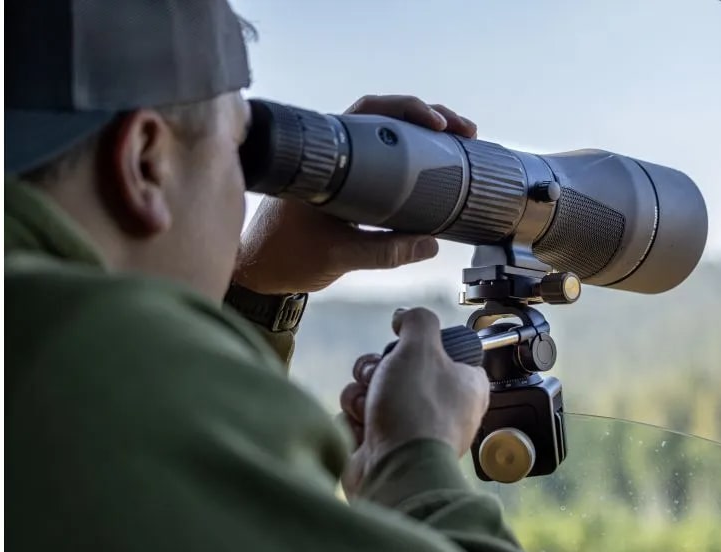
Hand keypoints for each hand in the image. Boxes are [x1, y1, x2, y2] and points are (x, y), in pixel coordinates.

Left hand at [233, 95, 477, 294]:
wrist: (257, 272)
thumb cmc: (286, 258)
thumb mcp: (340, 256)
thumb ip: (386, 252)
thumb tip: (432, 244)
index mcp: (325, 160)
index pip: (371, 111)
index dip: (408, 109)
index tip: (437, 123)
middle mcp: (332, 155)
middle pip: (387, 117)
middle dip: (429, 117)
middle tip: (464, 130)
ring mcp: (339, 169)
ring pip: (387, 137)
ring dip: (424, 136)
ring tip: (460, 141)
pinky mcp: (345, 187)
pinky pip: (383, 161)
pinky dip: (412, 158)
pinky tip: (436, 166)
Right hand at [338, 308, 489, 496]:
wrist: (394, 471)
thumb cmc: (416, 412)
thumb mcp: (421, 346)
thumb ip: (417, 321)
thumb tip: (406, 317)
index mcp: (466, 384)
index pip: (443, 351)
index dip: (418, 345)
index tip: (407, 345)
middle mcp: (443, 408)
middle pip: (398, 368)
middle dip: (377, 368)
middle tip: (379, 375)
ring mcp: (412, 429)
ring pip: (373, 391)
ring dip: (361, 393)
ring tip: (367, 406)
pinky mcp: (384, 448)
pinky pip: (359, 419)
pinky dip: (353, 420)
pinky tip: (361, 427)